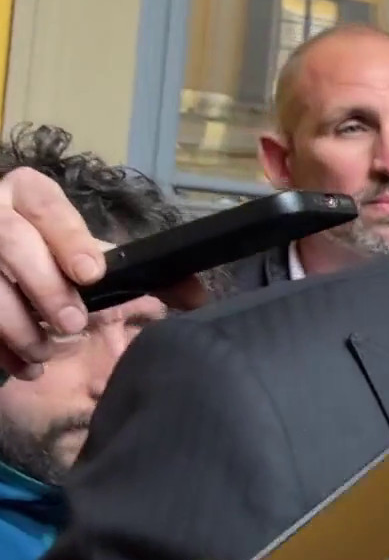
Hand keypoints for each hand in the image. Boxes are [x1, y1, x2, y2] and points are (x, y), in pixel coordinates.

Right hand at [0, 167, 207, 379]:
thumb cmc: (49, 255)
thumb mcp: (85, 253)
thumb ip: (137, 269)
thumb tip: (198, 295)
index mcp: (28, 193)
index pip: (48, 206)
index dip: (68, 239)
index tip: (92, 273)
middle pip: (12, 243)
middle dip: (44, 287)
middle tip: (72, 323)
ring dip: (17, 324)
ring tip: (45, 351)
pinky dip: (0, 346)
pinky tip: (23, 366)